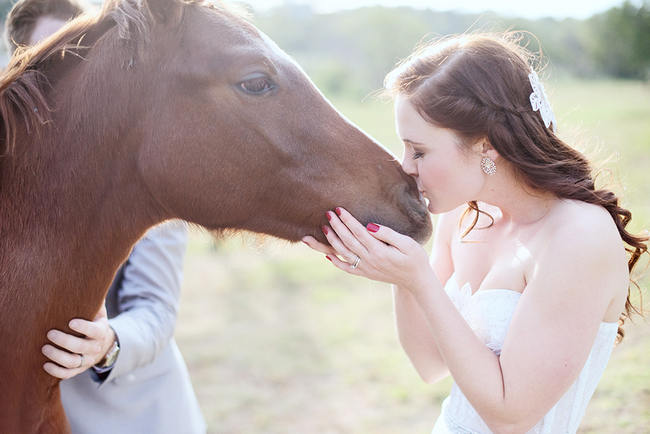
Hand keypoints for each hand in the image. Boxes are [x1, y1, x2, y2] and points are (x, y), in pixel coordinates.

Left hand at [42, 304, 115, 378]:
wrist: (103, 344)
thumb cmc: (95, 322)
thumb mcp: (98, 311)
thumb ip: (93, 300)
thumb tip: (85, 279)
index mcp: (101, 332)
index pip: (95, 331)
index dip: (84, 328)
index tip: (70, 322)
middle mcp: (96, 348)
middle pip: (81, 348)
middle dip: (65, 341)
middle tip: (50, 333)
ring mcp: (88, 360)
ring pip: (73, 362)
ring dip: (57, 356)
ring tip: (44, 348)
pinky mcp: (79, 369)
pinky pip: (68, 374)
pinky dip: (56, 371)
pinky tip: (45, 364)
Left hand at [302, 207, 434, 289]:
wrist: (416, 280)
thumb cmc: (415, 258)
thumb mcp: (408, 243)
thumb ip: (388, 234)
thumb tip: (370, 226)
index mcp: (379, 251)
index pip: (359, 232)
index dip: (348, 220)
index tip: (339, 209)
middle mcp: (370, 261)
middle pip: (348, 241)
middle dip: (337, 226)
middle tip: (328, 213)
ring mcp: (366, 268)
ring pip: (344, 254)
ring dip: (333, 240)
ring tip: (325, 228)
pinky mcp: (366, 274)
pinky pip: (347, 268)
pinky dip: (336, 262)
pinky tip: (328, 255)